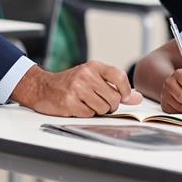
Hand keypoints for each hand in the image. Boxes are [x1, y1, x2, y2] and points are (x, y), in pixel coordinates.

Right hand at [11, 62, 138, 116]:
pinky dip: (86, 114)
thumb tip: (137, 98)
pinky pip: (89, 114)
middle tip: (101, 102)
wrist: (44, 87)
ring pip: (103, 108)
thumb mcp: (93, 78)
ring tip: (87, 103)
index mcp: (93, 67)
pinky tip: (78, 107)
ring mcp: (77, 89)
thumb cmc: (70, 83)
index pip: (119, 76)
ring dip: (98, 110)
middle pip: (114, 98)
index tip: (124, 97)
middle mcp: (86, 75)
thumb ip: (115, 87)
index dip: (125, 90)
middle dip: (111, 105)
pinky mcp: (69, 102)